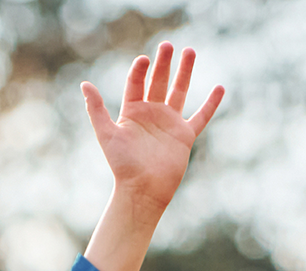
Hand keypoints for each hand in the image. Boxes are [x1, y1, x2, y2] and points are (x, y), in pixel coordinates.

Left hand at [82, 44, 222, 215]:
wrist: (142, 191)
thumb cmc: (123, 165)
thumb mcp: (107, 134)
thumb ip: (97, 109)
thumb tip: (85, 84)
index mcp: (132, 112)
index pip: (136, 83)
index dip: (139, 70)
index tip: (143, 60)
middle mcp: (151, 114)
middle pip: (159, 81)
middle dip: (163, 63)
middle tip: (168, 45)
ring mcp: (169, 123)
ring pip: (179, 91)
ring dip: (184, 72)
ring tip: (189, 51)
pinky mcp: (184, 136)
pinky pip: (200, 117)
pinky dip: (211, 104)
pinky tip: (220, 88)